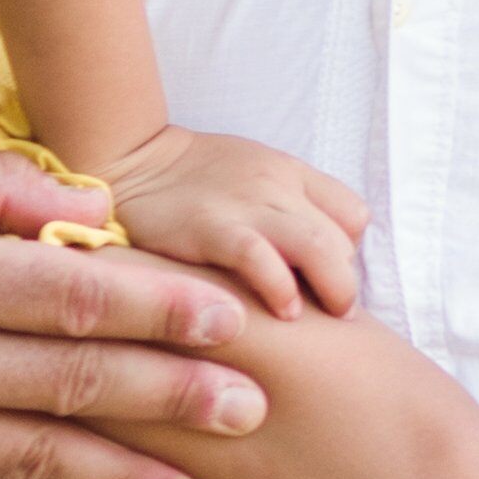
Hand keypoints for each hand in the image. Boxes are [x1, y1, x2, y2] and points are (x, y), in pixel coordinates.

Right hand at [86, 126, 370, 323]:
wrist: (125, 161)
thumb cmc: (187, 183)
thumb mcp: (248, 180)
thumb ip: (282, 209)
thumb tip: (314, 263)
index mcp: (288, 172)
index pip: (353, 214)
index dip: (348, 252)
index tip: (323, 280)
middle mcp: (276, 184)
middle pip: (343, 236)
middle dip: (344, 280)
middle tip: (331, 313)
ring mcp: (245, 204)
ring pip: (320, 246)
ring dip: (334, 288)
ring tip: (324, 317)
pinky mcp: (211, 226)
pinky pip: (262, 258)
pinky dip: (282, 289)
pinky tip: (282, 313)